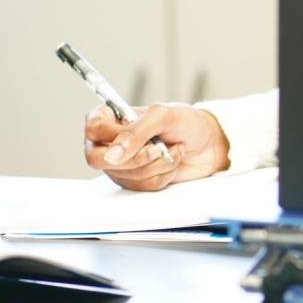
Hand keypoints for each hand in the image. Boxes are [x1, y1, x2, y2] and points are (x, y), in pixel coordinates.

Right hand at [83, 103, 230, 190]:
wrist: (209, 143)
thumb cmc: (186, 122)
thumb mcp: (163, 116)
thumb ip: (136, 132)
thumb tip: (113, 154)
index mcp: (109, 117)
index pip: (93, 129)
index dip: (114, 138)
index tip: (142, 138)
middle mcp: (108, 141)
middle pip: (98, 159)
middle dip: (135, 158)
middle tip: (158, 149)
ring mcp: (119, 163)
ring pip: (124, 175)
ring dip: (156, 164)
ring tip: (171, 149)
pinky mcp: (134, 180)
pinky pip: (140, 186)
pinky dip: (162, 175)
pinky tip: (170, 161)